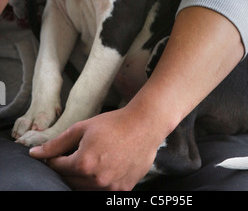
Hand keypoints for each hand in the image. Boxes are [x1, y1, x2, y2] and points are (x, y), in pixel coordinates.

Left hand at [29, 106, 161, 190]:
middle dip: (67, 169)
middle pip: (69, 181)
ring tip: (91, 161)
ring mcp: (110, 188)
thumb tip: (35, 154)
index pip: (57, 167)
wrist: (144, 125)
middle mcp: (96, 180)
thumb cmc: (113, 123)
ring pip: (83, 189)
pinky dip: (97, 183)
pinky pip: (101, 192)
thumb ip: (57, 143)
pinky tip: (104, 167)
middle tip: (76, 155)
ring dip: (81, 178)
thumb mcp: (82, 128)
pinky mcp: (122, 190)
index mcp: (83, 163)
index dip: (55, 159)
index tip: (60, 152)